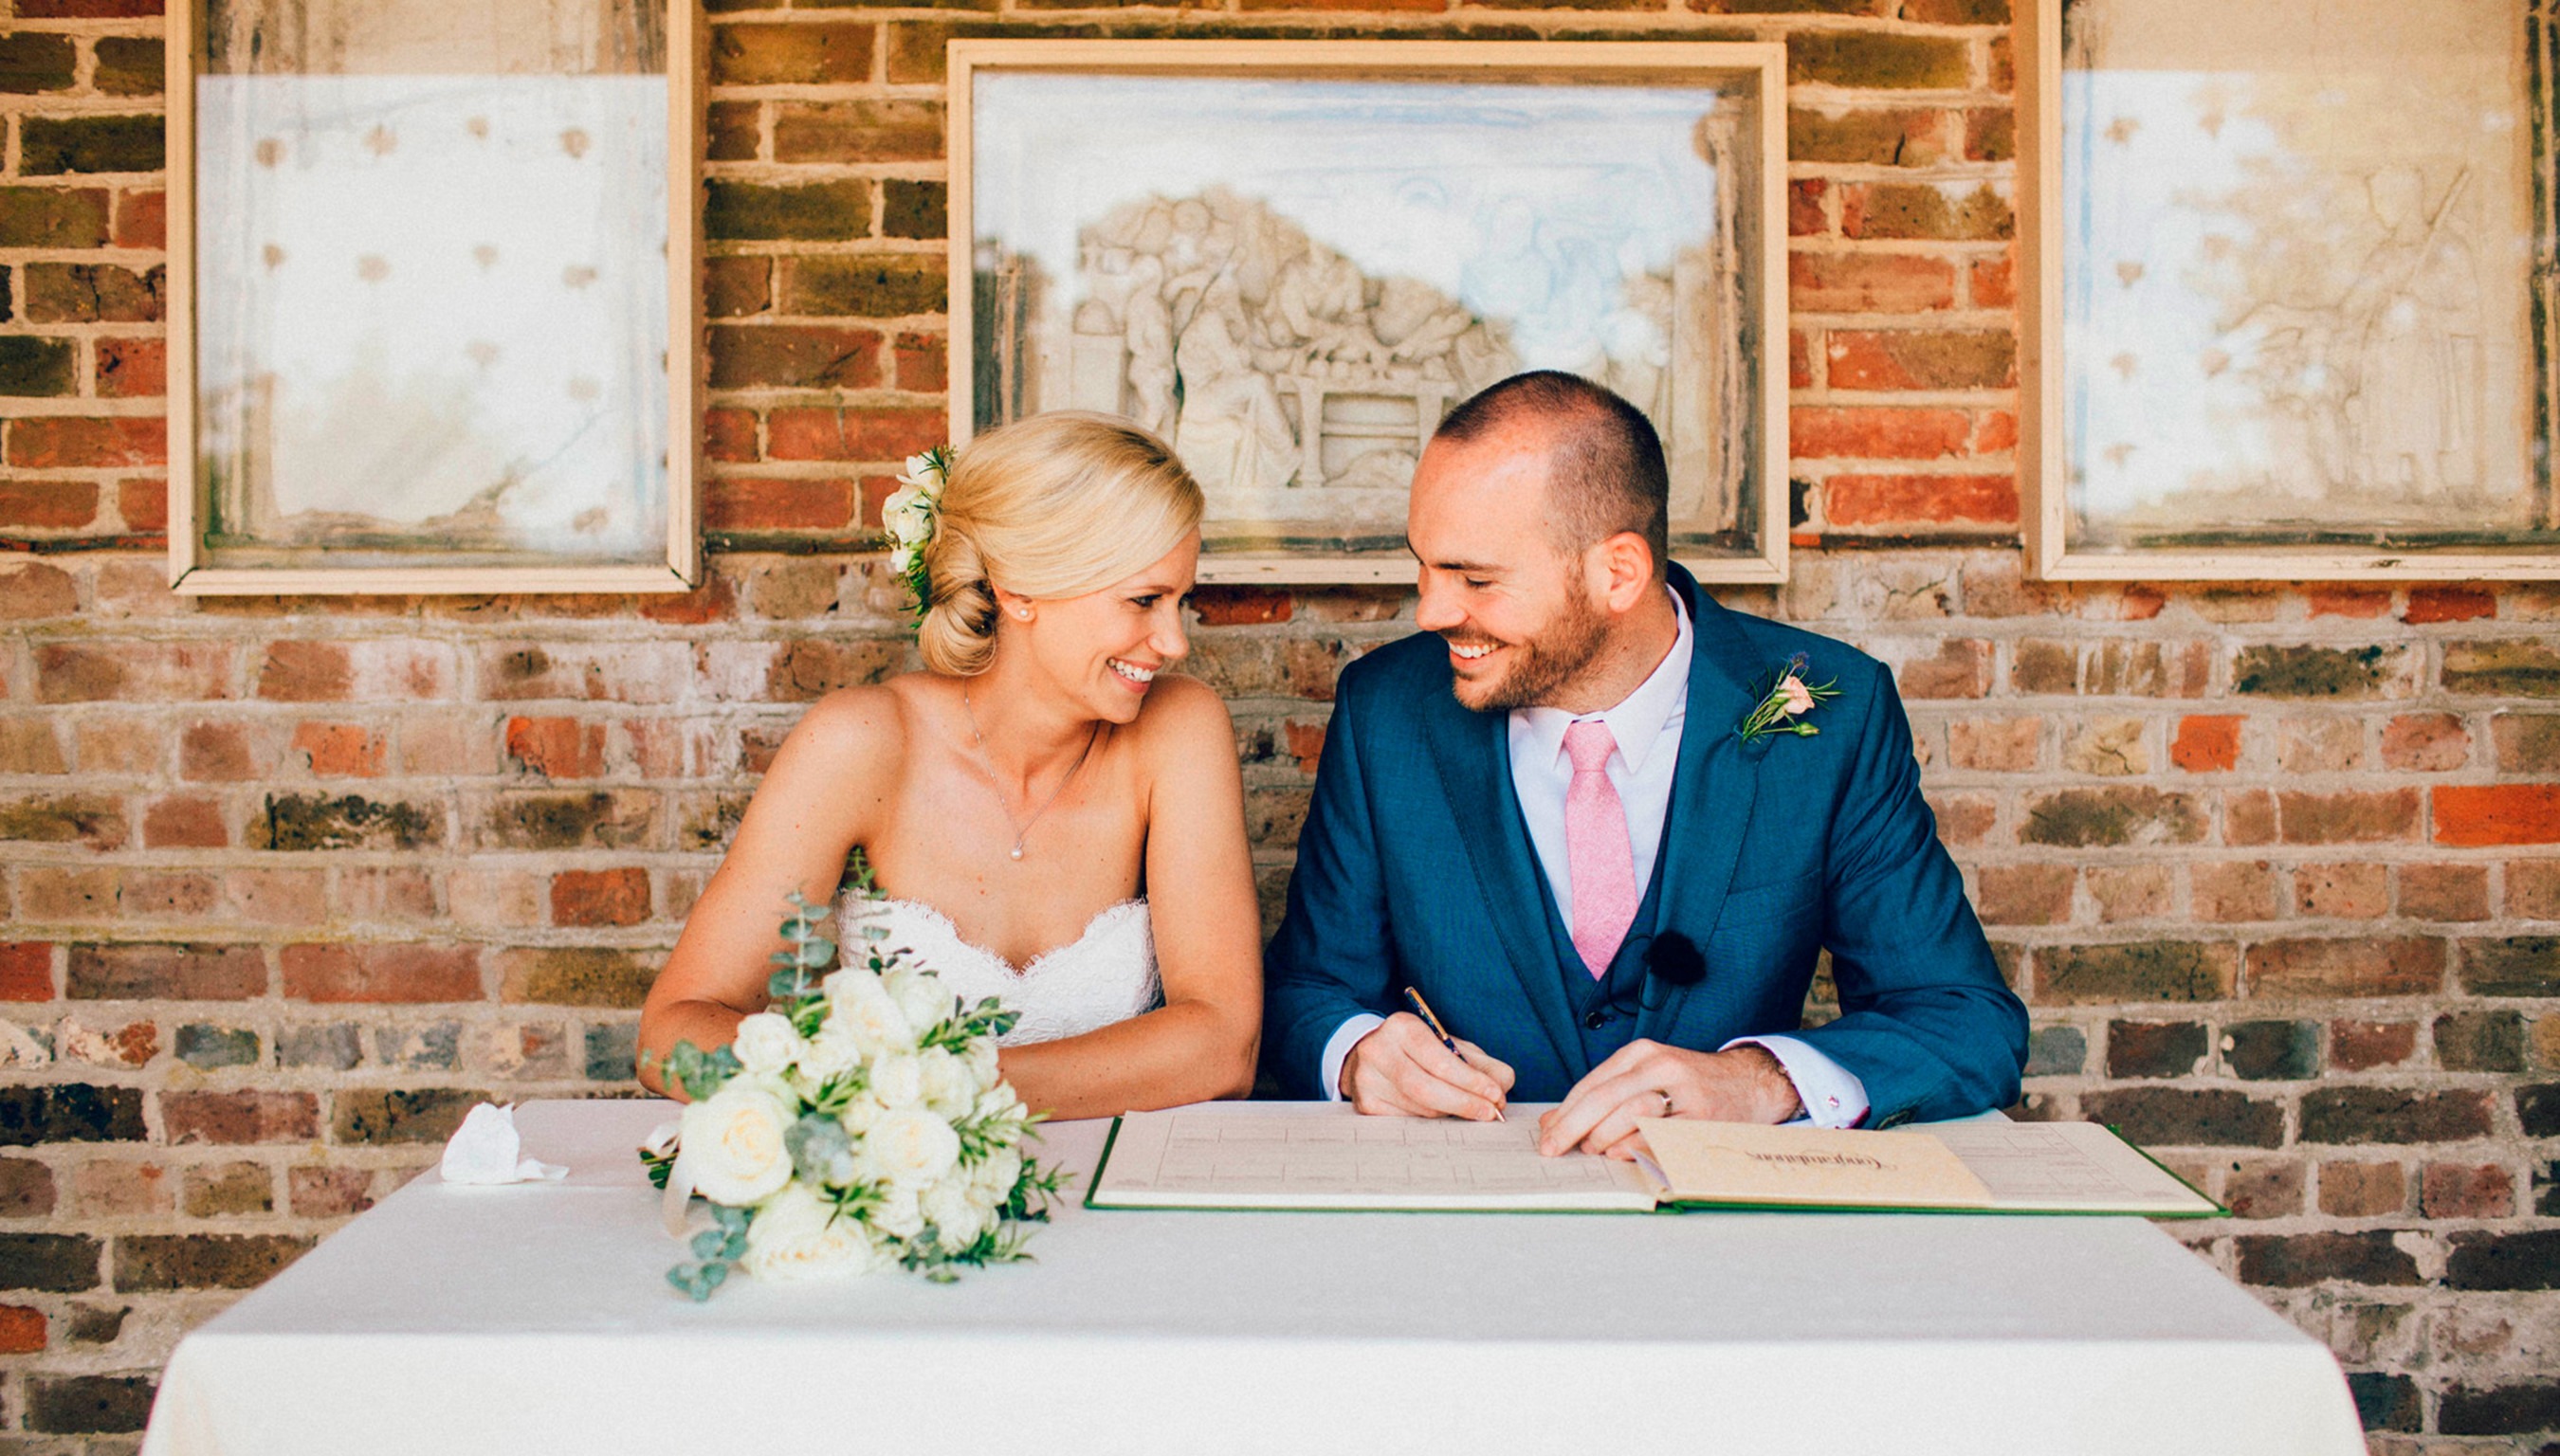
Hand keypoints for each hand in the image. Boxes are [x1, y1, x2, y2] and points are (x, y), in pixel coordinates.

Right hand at [1339, 1013, 1515, 1120]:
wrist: (1370, 1054)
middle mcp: (1377, 1050)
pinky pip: (1407, 1121)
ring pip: (1419, 1108)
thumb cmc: (1418, 1050)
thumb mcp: (1450, 1046)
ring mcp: (1366, 1080)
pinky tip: (1441, 1113)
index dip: (1470, 1080)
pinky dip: (1431, 1120)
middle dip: (1464, 1103)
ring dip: (1451, 1113)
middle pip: (1425, 1088)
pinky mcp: (1365, 1105)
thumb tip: (1504, 1085)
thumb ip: (1482, 1063)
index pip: (1439, 1058)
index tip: (1496, 1095)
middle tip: (1490, 1113)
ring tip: (1469, 1110)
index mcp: (1401, 1027)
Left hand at [1537, 1041, 1799, 1158]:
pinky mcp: (1702, 1115)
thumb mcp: (1645, 1076)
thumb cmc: (1688, 1084)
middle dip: (1572, 1125)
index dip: (1564, 1111)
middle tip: (1553, 1148)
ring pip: (1630, 1111)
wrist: (1748, 1082)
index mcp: (1641, 1053)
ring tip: (1589, 1150)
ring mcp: (1683, 1090)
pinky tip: (1618, 1153)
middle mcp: (1660, 1065)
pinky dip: (1634, 1145)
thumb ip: (1602, 1095)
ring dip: (1601, 1135)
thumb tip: (1552, 1122)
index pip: (1592, 1083)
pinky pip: (1660, 1132)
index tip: (1545, 1135)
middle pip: (1605, 1096)